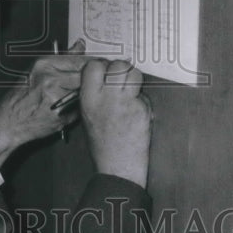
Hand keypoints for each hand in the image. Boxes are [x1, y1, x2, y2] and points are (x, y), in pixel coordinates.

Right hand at [0, 39, 87, 170]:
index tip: (102, 65)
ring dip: (89, 93)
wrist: (10, 121)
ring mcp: (56, 97)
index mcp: (44, 64)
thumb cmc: (22, 96)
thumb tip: (80, 45)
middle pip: (85, 75)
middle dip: (95, 79)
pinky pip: (79, 107)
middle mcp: (50, 79)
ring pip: (84, 92)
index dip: (95, 63)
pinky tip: (73, 107)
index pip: (79, 60)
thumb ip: (62, 59)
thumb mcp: (38, 70)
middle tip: (99, 81)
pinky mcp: (60, 114)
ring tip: (84, 95)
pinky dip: (80, 107)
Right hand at [79, 60, 150, 187]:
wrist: (117, 167)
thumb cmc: (102, 143)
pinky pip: (144, 95)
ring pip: (135, 74)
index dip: (102, 66)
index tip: (105, 70)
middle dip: (121, 69)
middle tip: (121, 79)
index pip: (94, 66)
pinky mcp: (142, 111)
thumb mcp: (87, 114)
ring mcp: (126, 103)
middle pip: (118, 65)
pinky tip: (136, 110)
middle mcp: (106, 98)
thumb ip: (93, 92)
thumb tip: (104, 73)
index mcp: (89, 99)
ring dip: (134, 79)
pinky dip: (142, 100)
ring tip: (130, 90)